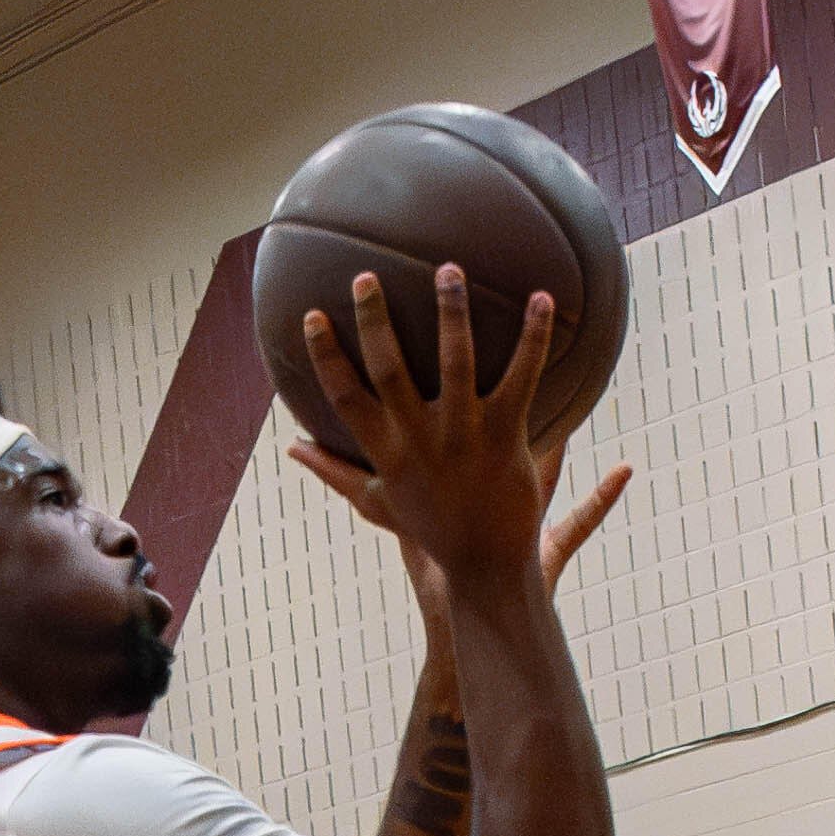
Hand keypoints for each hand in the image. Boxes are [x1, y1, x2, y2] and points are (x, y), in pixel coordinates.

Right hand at [285, 261, 554, 590]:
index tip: (313, 315)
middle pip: (390, 372)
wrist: (488, 566)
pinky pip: (522, 378)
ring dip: (452, 314)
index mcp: (388, 453)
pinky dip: (534, 338)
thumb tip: (292, 448)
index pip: (345, 400)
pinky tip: (543, 298)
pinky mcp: (506, 437)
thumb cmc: (431, 531)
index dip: (326, 357)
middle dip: (375, 322)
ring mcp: (465, 437)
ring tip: (449, 269)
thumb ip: (334, 471)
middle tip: (365, 276)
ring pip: (457, 365)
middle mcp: (422, 441)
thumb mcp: (376, 502)